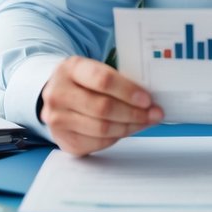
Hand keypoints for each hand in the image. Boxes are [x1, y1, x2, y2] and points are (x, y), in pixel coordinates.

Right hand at [39, 56, 163, 155]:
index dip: (128, 91)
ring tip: (146, 121)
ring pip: (102, 128)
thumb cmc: (83, 83)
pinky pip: (98, 142)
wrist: (56, 97)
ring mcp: (58, 119)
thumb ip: (117, 80)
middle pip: (103, 107)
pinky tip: (128, 129)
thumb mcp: (93, 70)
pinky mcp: (64, 140)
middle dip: (134, 113)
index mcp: (70, 69)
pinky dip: (118, 137)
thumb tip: (148, 96)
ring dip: (130, 126)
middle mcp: (58, 94)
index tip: (147, 99)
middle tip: (154, 113)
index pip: (102, 80)